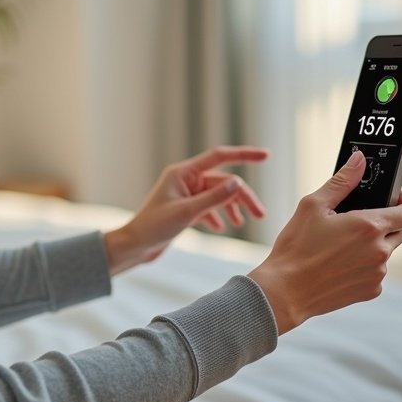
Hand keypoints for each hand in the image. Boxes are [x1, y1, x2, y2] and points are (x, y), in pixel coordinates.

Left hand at [104, 146, 267, 274]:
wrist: (135, 246)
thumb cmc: (153, 227)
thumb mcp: (187, 213)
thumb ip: (214, 198)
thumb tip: (238, 182)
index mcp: (183, 173)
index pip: (219, 157)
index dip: (244, 155)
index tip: (265, 155)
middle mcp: (186, 180)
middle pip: (223, 182)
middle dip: (242, 197)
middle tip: (260, 215)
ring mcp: (186, 194)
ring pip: (218, 196)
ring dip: (232, 208)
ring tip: (242, 224)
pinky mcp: (185, 209)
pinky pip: (209, 207)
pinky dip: (217, 216)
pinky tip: (220, 228)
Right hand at [248, 150, 401, 333]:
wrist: (285, 292)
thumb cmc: (296, 248)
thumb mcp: (313, 205)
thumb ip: (342, 180)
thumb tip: (359, 160)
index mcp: (370, 226)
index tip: (393, 198)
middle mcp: (380, 251)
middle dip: (388, 221)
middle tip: (360, 219)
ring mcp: (377, 273)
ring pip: (386, 252)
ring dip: (373, 244)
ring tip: (340, 245)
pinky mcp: (371, 291)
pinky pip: (376, 272)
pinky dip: (364, 265)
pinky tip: (339, 264)